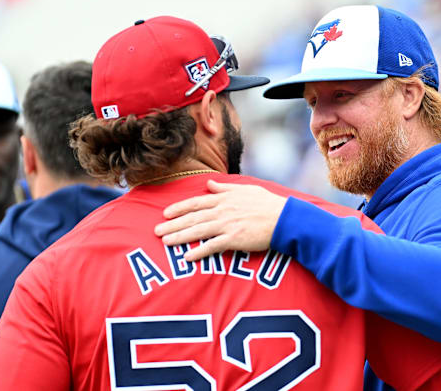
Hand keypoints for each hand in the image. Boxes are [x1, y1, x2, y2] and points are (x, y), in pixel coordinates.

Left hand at [154, 180, 286, 260]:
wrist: (284, 219)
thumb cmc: (267, 204)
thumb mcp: (246, 190)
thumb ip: (225, 188)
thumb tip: (211, 184)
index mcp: (224, 199)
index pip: (196, 202)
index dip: (179, 208)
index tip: (165, 213)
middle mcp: (222, 211)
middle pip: (192, 217)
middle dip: (173, 224)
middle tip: (156, 231)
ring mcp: (227, 225)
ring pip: (198, 231)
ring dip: (180, 237)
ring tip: (165, 242)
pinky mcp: (234, 239)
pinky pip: (212, 246)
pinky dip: (198, 252)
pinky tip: (187, 257)